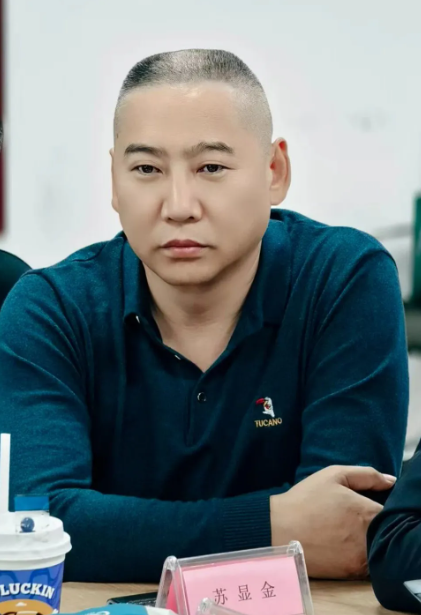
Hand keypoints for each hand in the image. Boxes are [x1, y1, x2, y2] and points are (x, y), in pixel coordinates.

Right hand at [270, 465, 395, 578]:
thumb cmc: (305, 499)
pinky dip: (359, 555)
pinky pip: (366, 564)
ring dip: (368, 540)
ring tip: (346, 531)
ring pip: (377, 548)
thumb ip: (367, 475)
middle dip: (374, 523)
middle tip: (353, 517)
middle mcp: (369, 538)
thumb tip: (391, 481)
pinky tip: (341, 544)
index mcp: (368, 513)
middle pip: (385, 531)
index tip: (365, 503)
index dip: (380, 506)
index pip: (390, 512)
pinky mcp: (350, 573)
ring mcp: (361, 558)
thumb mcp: (334, 475)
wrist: (278, 530)